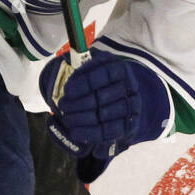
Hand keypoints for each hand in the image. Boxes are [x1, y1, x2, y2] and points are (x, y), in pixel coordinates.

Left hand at [39, 47, 170, 157]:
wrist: (123, 101)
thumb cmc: (102, 82)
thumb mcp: (95, 67)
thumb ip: (83, 64)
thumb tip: (67, 62)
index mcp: (121, 69)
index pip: (104, 74)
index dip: (84, 83)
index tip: (67, 90)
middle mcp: (130, 88)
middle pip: (102, 96)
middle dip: (78, 103)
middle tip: (62, 105)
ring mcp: (131, 108)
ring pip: (104, 115)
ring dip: (81, 118)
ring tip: (66, 118)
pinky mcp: (128, 126)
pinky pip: (108, 132)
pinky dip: (89, 133)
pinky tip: (74, 131)